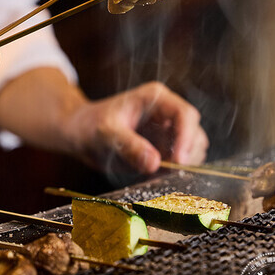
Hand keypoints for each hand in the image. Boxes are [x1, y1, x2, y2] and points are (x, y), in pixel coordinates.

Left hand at [0, 69, 207, 174]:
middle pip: (195, 132)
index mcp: (156, 98)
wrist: (80, 133)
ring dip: (184, 164)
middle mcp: (166, 112)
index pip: (185, 114)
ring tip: (159, 173)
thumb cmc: (90, 126)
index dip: (187, 137)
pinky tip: (157, 175)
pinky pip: (181, 161)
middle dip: (188, 153)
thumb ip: (129, 146)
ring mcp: (168, 130)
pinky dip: (176, 171)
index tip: (179, 161)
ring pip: (193, 147)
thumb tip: (154, 163)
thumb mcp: (106, 134)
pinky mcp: (164, 147)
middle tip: (169, 171)